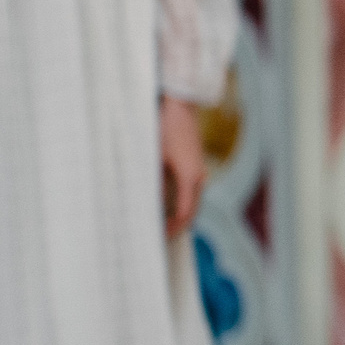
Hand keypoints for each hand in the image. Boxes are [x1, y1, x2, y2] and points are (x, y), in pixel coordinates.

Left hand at [158, 98, 206, 238]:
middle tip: (162, 239)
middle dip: (178, 226)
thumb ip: (151, 182)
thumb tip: (145, 204)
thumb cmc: (165, 127)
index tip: (159, 239)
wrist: (181, 105)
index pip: (184, 214)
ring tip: (164, 225)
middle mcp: (199, 177)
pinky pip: (191, 190)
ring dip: (180, 214)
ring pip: (192, 200)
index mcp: (190, 177)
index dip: (172, 229)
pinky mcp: (195, 164)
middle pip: (191, 210)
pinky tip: (167, 205)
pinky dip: (181, 202)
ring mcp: (199, 170)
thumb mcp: (152, 156)